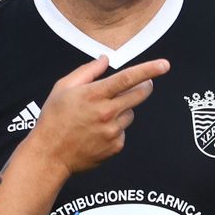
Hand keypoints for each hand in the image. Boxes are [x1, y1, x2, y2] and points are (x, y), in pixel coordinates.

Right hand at [28, 56, 169, 174]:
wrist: (50, 155)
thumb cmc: (53, 119)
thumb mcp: (63, 88)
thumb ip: (87, 71)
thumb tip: (105, 59)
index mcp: (94, 95)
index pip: (127, 78)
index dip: (148, 70)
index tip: (164, 65)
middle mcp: (106, 113)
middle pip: (139, 95)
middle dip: (145, 86)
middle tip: (145, 84)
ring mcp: (112, 131)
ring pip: (130, 113)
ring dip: (123, 110)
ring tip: (99, 116)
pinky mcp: (116, 146)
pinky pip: (123, 131)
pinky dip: (115, 128)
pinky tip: (97, 132)